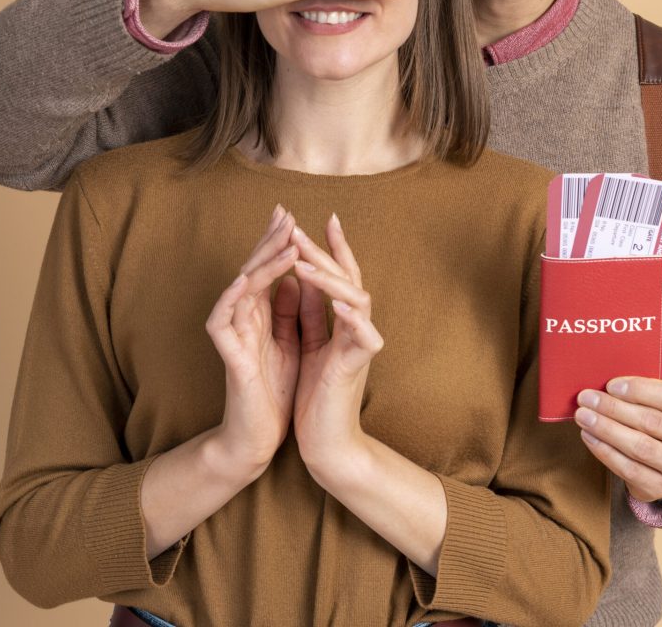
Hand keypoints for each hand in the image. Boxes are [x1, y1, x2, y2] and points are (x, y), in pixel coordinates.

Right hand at [205, 206, 301, 474]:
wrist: (259, 436)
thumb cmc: (274, 390)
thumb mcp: (290, 342)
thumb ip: (289, 312)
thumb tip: (296, 278)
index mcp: (261, 314)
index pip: (268, 269)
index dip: (277, 241)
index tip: (291, 214)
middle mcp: (243, 317)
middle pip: (253, 269)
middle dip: (269, 240)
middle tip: (284, 213)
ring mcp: (233, 333)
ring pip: (241, 288)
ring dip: (262, 263)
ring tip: (285, 241)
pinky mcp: (228, 355)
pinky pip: (223, 320)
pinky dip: (233, 298)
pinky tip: (244, 281)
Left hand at [291, 215, 383, 478]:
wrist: (328, 444)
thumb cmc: (317, 397)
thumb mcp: (310, 346)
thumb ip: (310, 314)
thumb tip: (300, 279)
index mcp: (343, 322)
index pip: (341, 275)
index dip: (333, 246)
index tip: (324, 217)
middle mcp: (357, 328)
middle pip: (348, 278)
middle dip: (323, 253)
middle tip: (298, 230)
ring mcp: (361, 346)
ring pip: (358, 299)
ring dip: (330, 279)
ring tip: (305, 263)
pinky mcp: (357, 367)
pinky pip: (363, 336)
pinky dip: (351, 318)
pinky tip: (336, 303)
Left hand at [575, 377, 661, 500]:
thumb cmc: (661, 417)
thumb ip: (643, 390)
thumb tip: (604, 385)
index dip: (639, 391)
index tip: (611, 385)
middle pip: (652, 422)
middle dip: (613, 408)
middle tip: (586, 398)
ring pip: (640, 446)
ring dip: (606, 429)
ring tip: (582, 415)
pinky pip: (629, 469)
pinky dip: (604, 451)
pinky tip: (589, 436)